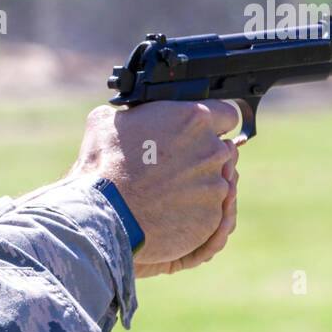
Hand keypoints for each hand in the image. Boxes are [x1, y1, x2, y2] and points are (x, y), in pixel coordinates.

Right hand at [69, 101, 241, 271]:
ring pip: (217, 184)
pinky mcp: (211, 218)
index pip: (227, 115)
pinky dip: (193, 215)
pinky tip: (167, 214)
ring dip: (198, 188)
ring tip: (166, 195)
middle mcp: (213, 150)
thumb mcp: (106, 122)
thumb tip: (129, 116)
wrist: (104, 214)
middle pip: (223, 152)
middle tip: (174, 169)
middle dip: (204, 158)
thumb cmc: (104, 166)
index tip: (202, 135)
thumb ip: (132, 114)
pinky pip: (210, 214)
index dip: (215, 125)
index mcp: (194, 119)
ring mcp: (215, 186)